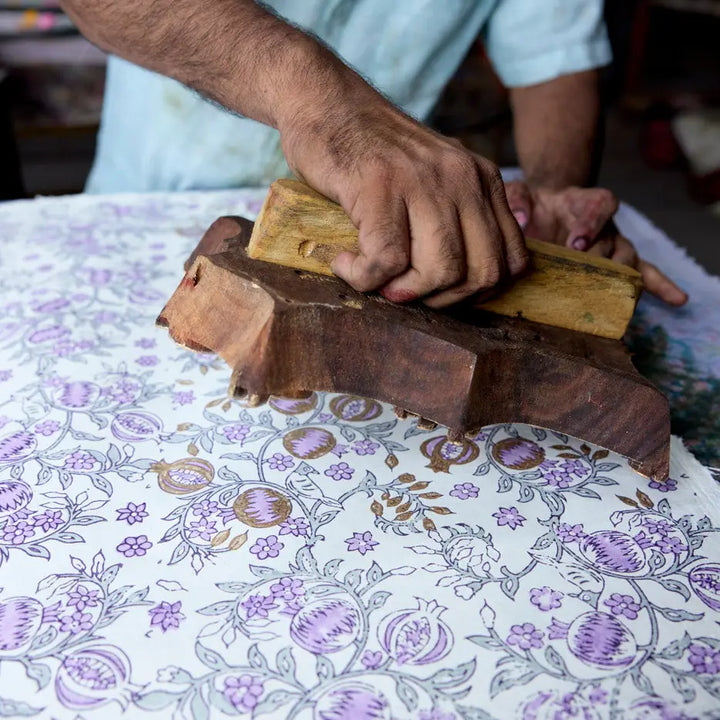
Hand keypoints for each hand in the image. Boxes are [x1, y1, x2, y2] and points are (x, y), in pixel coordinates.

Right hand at [280, 98, 528, 307]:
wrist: (326, 102)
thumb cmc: (374, 153)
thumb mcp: (435, 178)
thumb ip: (458, 217)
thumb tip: (463, 283)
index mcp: (483, 180)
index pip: (513, 260)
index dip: (480, 293)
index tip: (443, 293)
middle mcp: (463, 179)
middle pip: (482, 273)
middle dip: (444, 301)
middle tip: (406, 290)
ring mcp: (423, 181)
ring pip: (440, 271)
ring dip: (405, 292)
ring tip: (376, 278)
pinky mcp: (380, 188)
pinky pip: (386, 261)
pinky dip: (362, 277)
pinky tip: (345, 262)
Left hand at [504, 181, 687, 305]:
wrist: (542, 215)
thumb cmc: (533, 204)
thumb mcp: (520, 193)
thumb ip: (517, 200)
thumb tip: (520, 220)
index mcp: (588, 202)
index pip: (601, 206)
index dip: (592, 224)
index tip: (576, 243)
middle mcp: (607, 223)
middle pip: (615, 240)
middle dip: (601, 259)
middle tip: (584, 275)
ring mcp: (615, 244)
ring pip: (629, 259)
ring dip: (622, 276)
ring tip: (616, 294)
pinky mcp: (616, 262)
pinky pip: (644, 273)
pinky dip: (660, 286)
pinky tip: (677, 300)